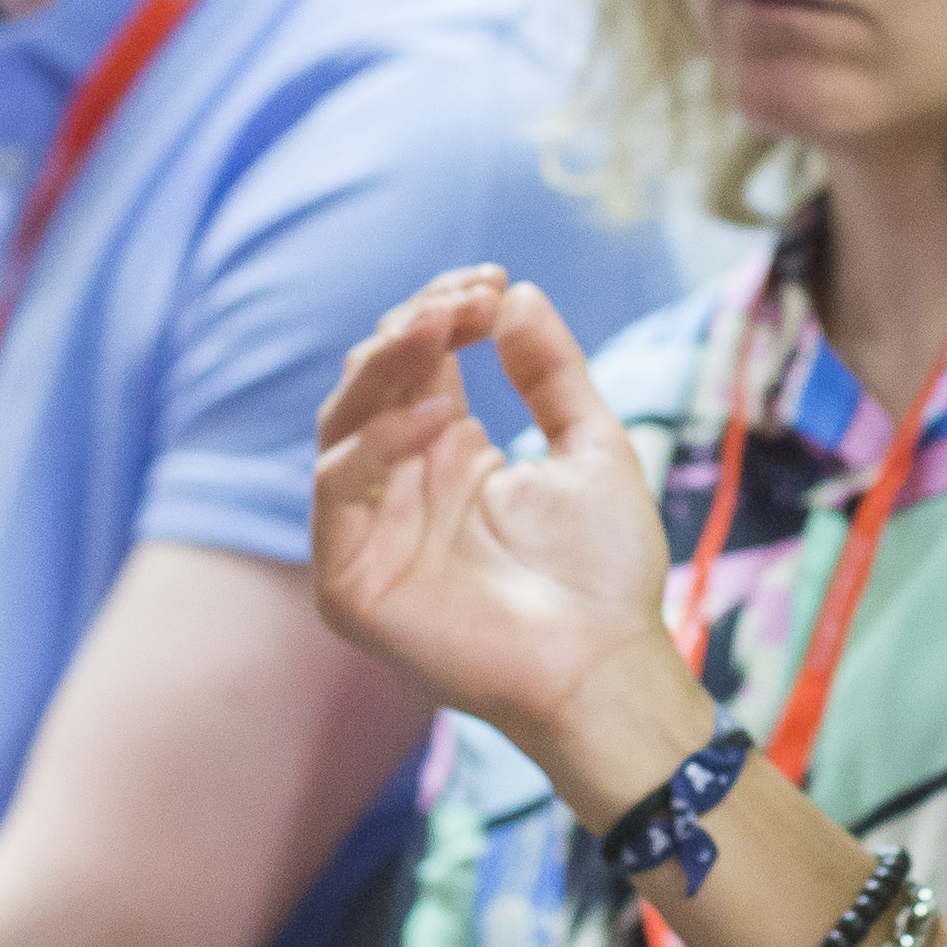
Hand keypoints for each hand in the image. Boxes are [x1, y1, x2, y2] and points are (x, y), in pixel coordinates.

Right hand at [311, 270, 691, 807]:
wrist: (609, 663)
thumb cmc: (606, 571)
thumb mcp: (592, 447)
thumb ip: (553, 373)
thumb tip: (517, 292)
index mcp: (447, 452)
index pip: (416, 364)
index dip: (443, 313)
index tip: (492, 283)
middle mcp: (400, 484)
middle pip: (370, 385)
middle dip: (412, 328)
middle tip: (466, 299)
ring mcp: (370, 532)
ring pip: (340, 426)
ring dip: (385, 367)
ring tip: (439, 328)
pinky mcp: (349, 583)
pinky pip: (337, 493)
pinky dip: (375, 444)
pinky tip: (431, 415)